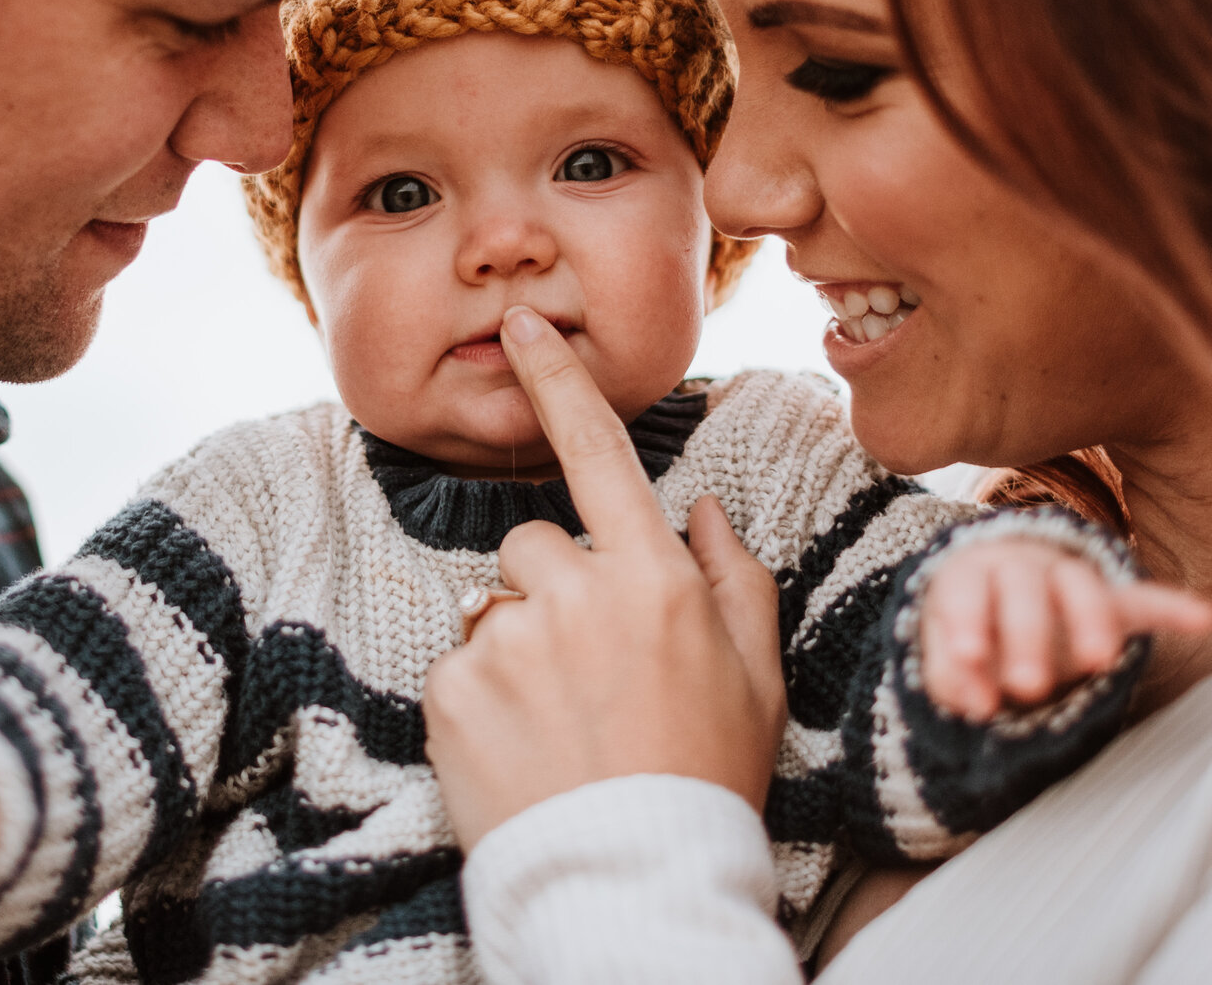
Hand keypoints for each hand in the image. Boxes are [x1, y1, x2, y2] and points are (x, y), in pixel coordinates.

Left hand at [424, 306, 786, 847]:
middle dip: (555, 588)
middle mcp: (577, 593)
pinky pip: (458, 665)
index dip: (558, 381)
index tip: (523, 327)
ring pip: (495, 605)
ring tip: (561, 723)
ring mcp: (509, 640)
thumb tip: (702, 507)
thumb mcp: (759, 678)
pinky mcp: (452, 691)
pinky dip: (483, 699)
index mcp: (654, 578)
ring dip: (518, 646)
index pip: (597, 452)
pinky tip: (524, 748)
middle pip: (537, 542)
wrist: (632, 885)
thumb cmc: (706, 779)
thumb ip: (736, 578)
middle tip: (593, 675)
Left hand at [919, 537, 1211, 721]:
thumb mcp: (946, 652)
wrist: (997, 590)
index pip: (967, 592)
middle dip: (1027, 635)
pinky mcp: (1108, 602)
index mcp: (972, 572)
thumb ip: (954, 675)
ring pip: (1081, 588)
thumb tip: (978, 705)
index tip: (971, 658)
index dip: (969, 624)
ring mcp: (1067, 579)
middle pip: (1024, 588)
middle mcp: (1021, 565)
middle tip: (1028, 686)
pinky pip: (1142, 600)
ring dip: (1089, 622)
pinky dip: (1172, 607)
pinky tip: (1205, 618)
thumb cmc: (968, 627)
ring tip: (1099, 661)